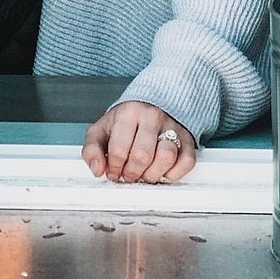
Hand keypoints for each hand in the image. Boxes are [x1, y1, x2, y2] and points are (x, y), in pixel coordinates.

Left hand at [82, 101, 196, 183]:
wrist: (150, 104)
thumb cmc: (124, 122)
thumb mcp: (102, 130)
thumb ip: (92, 149)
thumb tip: (97, 170)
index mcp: (128, 112)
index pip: (119, 149)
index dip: (114, 168)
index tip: (114, 171)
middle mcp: (152, 116)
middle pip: (142, 156)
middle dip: (132, 173)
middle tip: (129, 174)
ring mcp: (172, 126)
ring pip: (166, 158)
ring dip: (152, 174)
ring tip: (144, 173)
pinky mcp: (187, 139)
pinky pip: (186, 162)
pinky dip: (173, 174)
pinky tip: (161, 171)